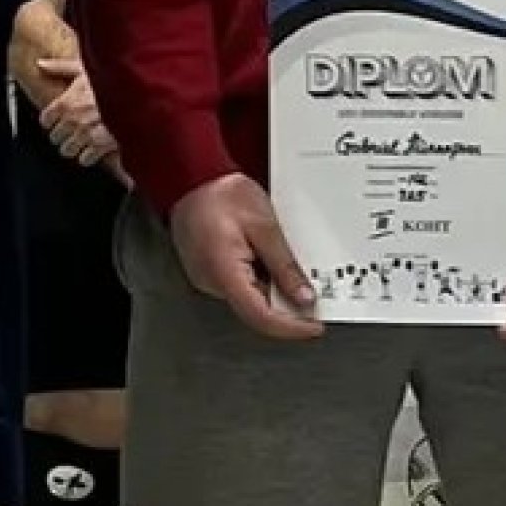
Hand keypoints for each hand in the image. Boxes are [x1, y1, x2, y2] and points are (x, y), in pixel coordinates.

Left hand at [37, 67, 119, 173]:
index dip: (50, 120)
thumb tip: (40, 63)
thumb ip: (61, 67)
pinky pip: (86, 159)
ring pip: (68, 150)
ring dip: (73, 147)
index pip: (45, 119)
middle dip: (61, 135)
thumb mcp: (86, 67)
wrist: (138, 95)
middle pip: (55, 137)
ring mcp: (86, 135)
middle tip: (68, 132)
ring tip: (79, 142)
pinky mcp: (101, 146)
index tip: (53, 120)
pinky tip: (93, 150)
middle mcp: (73, 120)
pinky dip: (88, 156)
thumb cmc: (113, 78)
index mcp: (66, 101)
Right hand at [168, 174, 320, 339]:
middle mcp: (211, 282)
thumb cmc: (220, 193)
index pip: (261, 317)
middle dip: (287, 306)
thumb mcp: (264, 226)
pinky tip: (269, 260)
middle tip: (312, 290)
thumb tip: (303, 297)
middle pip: (256, 311)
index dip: (292, 327)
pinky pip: (239, 286)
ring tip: (286, 263)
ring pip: (249, 299)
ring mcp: (208, 279)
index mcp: (224, 272)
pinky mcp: (209, 272)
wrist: (191, 177)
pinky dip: (260, 280)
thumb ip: (284, 265)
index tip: (314, 326)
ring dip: (273, 291)